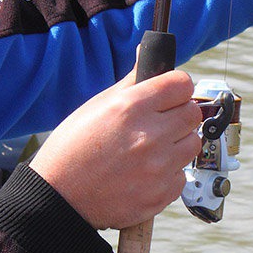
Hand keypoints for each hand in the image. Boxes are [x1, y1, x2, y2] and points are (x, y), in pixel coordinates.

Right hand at [29, 66, 202, 230]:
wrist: (59, 199)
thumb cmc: (72, 149)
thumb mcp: (96, 106)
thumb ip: (131, 82)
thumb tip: (148, 53)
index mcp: (131, 108)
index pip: (181, 84)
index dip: (176, 87)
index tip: (169, 95)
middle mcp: (149, 136)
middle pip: (193, 113)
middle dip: (179, 114)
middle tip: (159, 123)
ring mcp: (158, 168)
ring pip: (192, 144)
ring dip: (177, 144)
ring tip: (150, 150)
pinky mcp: (161, 194)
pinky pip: (181, 175)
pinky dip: (168, 173)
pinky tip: (144, 173)